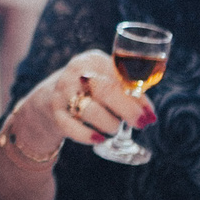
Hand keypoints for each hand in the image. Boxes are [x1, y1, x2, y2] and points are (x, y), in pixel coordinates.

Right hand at [24, 50, 154, 148]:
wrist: (50, 97)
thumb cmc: (90, 91)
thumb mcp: (106, 82)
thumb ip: (128, 93)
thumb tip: (149, 115)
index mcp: (94, 60)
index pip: (120, 77)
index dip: (138, 98)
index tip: (149, 116)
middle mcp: (76, 72)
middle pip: (106, 91)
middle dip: (128, 111)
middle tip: (140, 124)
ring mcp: (63, 92)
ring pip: (91, 111)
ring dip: (110, 124)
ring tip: (115, 128)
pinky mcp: (55, 112)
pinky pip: (73, 128)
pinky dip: (88, 136)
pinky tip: (99, 139)